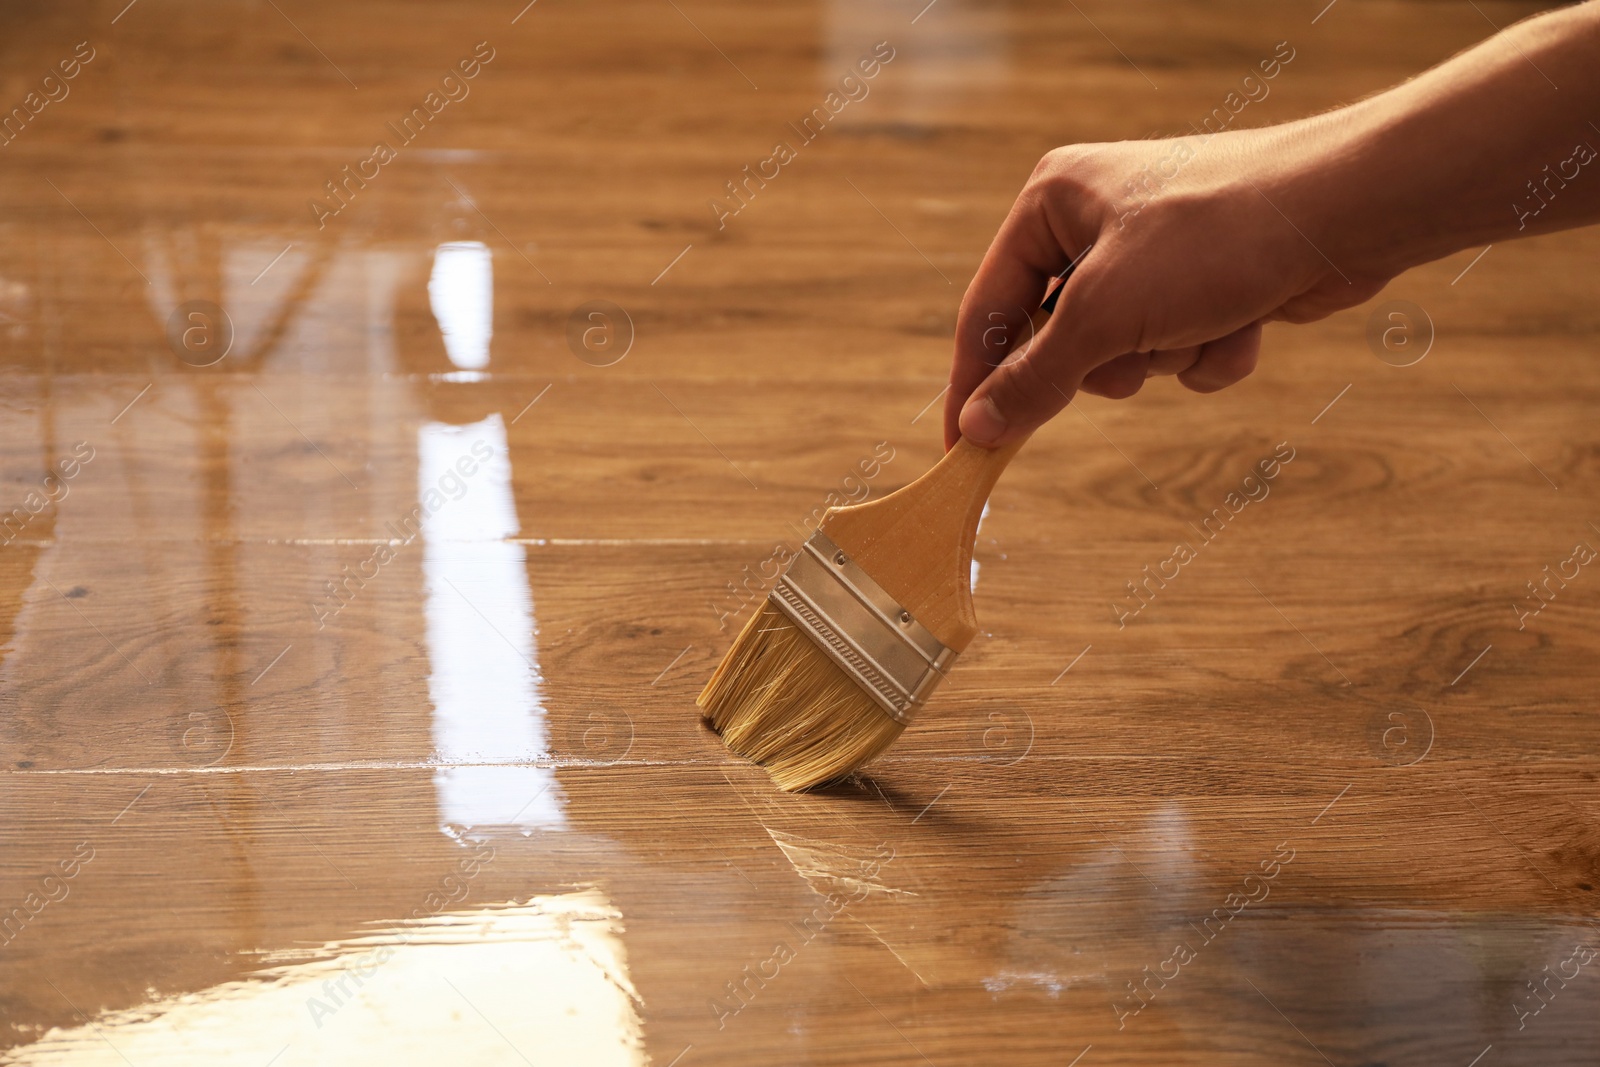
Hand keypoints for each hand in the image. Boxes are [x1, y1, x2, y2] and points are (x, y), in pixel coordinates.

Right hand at [943, 128, 1390, 448]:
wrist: (1345, 212)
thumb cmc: (1213, 239)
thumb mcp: (1104, 315)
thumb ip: (1035, 378)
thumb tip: (976, 428)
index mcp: (1051, 203)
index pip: (987, 310)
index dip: (974, 384)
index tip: (962, 450)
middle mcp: (1095, 222)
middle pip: (1059, 341)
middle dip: (1110, 361)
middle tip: (1133, 355)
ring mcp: (1154, 253)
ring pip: (1127, 354)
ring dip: (1167, 356)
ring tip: (1206, 319)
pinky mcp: (1206, 282)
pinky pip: (1180, 348)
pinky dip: (1210, 350)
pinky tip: (1248, 319)